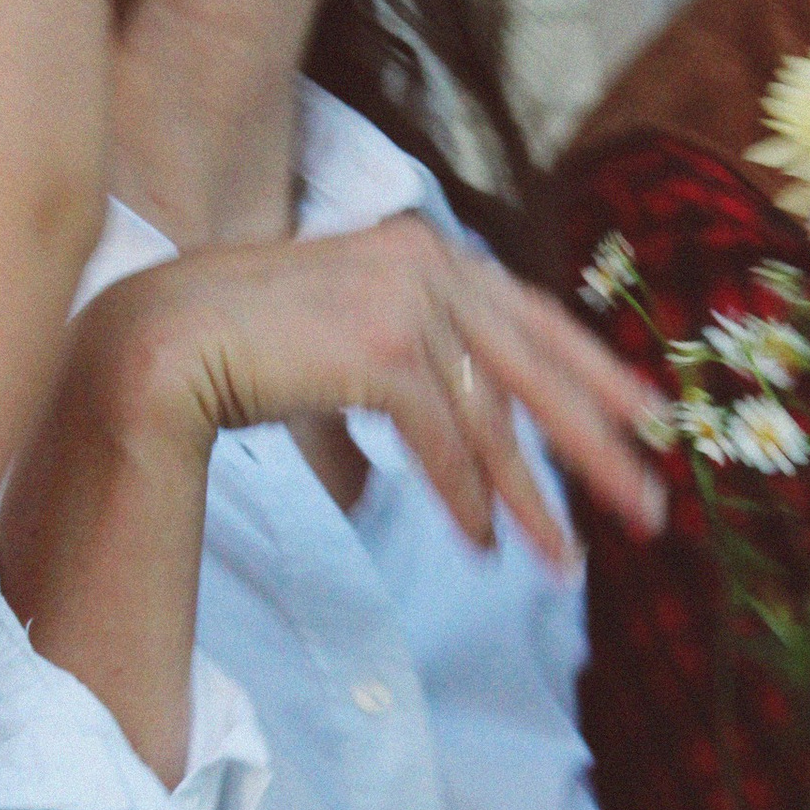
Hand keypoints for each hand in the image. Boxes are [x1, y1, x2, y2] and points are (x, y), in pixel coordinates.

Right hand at [61, 216, 667, 572]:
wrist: (159, 339)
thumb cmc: (244, 344)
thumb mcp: (348, 332)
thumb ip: (414, 348)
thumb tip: (476, 417)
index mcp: (426, 249)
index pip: (536, 317)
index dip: (598, 371)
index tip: (650, 418)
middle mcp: (428, 261)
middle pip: (539, 370)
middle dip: (598, 447)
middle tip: (648, 509)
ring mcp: (406, 298)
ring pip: (496, 418)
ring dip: (531, 500)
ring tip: (562, 561)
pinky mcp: (381, 347)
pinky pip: (446, 440)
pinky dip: (466, 499)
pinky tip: (479, 544)